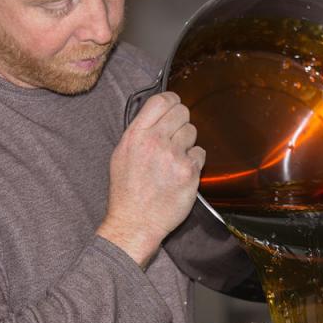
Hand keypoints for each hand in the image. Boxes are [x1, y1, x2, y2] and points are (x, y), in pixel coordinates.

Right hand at [97, 92, 204, 266]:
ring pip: (193, 131)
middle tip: (176, 135)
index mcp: (136, 135)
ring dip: (187, 142)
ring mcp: (174, 156)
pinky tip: (181, 172)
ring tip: (175, 158)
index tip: (174, 106)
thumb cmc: (127, 192)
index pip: (161, 100)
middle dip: (181, 121)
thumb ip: (140, 132)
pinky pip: (201, 153)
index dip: (172, 100)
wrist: (135, 222)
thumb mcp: (122, 154)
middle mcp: (155, 141)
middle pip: (182, 111)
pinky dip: (194, 162)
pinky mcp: (189, 172)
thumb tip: (158, 115)